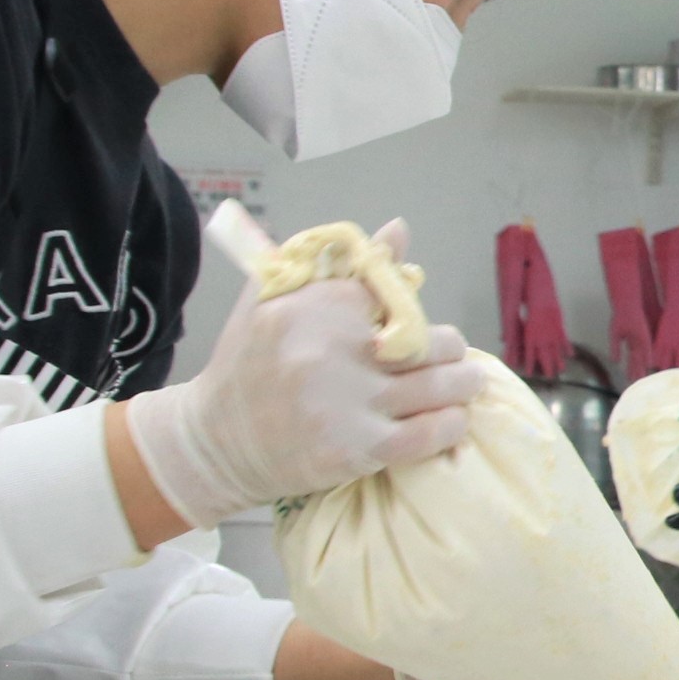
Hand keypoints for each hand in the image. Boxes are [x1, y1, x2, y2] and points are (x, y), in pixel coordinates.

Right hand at [127, 218, 489, 526]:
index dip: (415, 314)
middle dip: (448, 349)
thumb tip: (398, 230)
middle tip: (452, 357)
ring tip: (466, 382)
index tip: (417, 328)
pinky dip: (451, 424)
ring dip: (463, 384)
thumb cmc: (250, 364)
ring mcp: (345, 402)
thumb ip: (339, 264)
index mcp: (316, 306)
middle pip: (430, 341)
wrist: (212, 443)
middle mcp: (331, 350)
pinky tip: (452, 418)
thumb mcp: (277, 300)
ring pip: (439, 385)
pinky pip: (430, 433)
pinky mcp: (356, 449)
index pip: (399, 297)